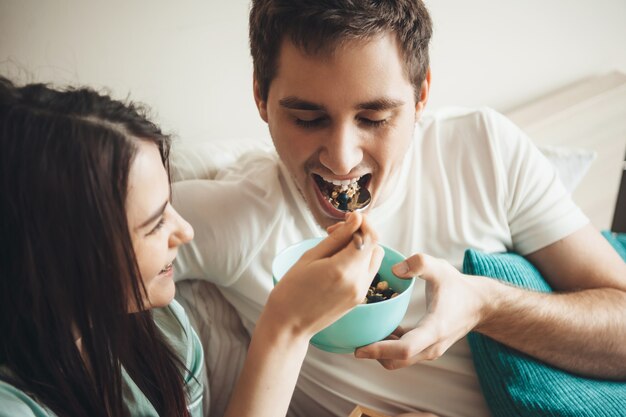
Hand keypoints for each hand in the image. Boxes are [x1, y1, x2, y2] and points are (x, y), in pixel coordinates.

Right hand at [266, 212, 384, 338]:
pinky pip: (368, 272)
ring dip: (362, 248)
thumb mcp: (310, 257)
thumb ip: (337, 237)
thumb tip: (356, 218)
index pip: (370, 236)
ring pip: (374, 259)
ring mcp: (361, 292)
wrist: (289, 325)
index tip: (348, 217)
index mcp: (344, 269)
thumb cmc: (291, 289)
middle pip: (375, 246)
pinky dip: (359, 262)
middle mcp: (358, 282)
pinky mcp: (359, 299)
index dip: (363, 222)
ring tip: (336, 249)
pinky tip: (338, 263)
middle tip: (335, 232)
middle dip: (360, 233)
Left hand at [354, 253, 487, 369]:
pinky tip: (380, 328)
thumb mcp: (440, 268)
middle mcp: (432, 346)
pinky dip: (389, 347)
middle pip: (397, 361)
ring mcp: (430, 350)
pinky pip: (404, 354)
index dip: (379, 350)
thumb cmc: (458, 286)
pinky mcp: (427, 348)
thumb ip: (419, 263)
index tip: (358, 349)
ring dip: (380, 351)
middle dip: (373, 354)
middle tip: (352, 339)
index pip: (404, 349)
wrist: (479, 304)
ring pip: (399, 360)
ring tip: (362, 333)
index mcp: (434, 329)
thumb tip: (395, 269)